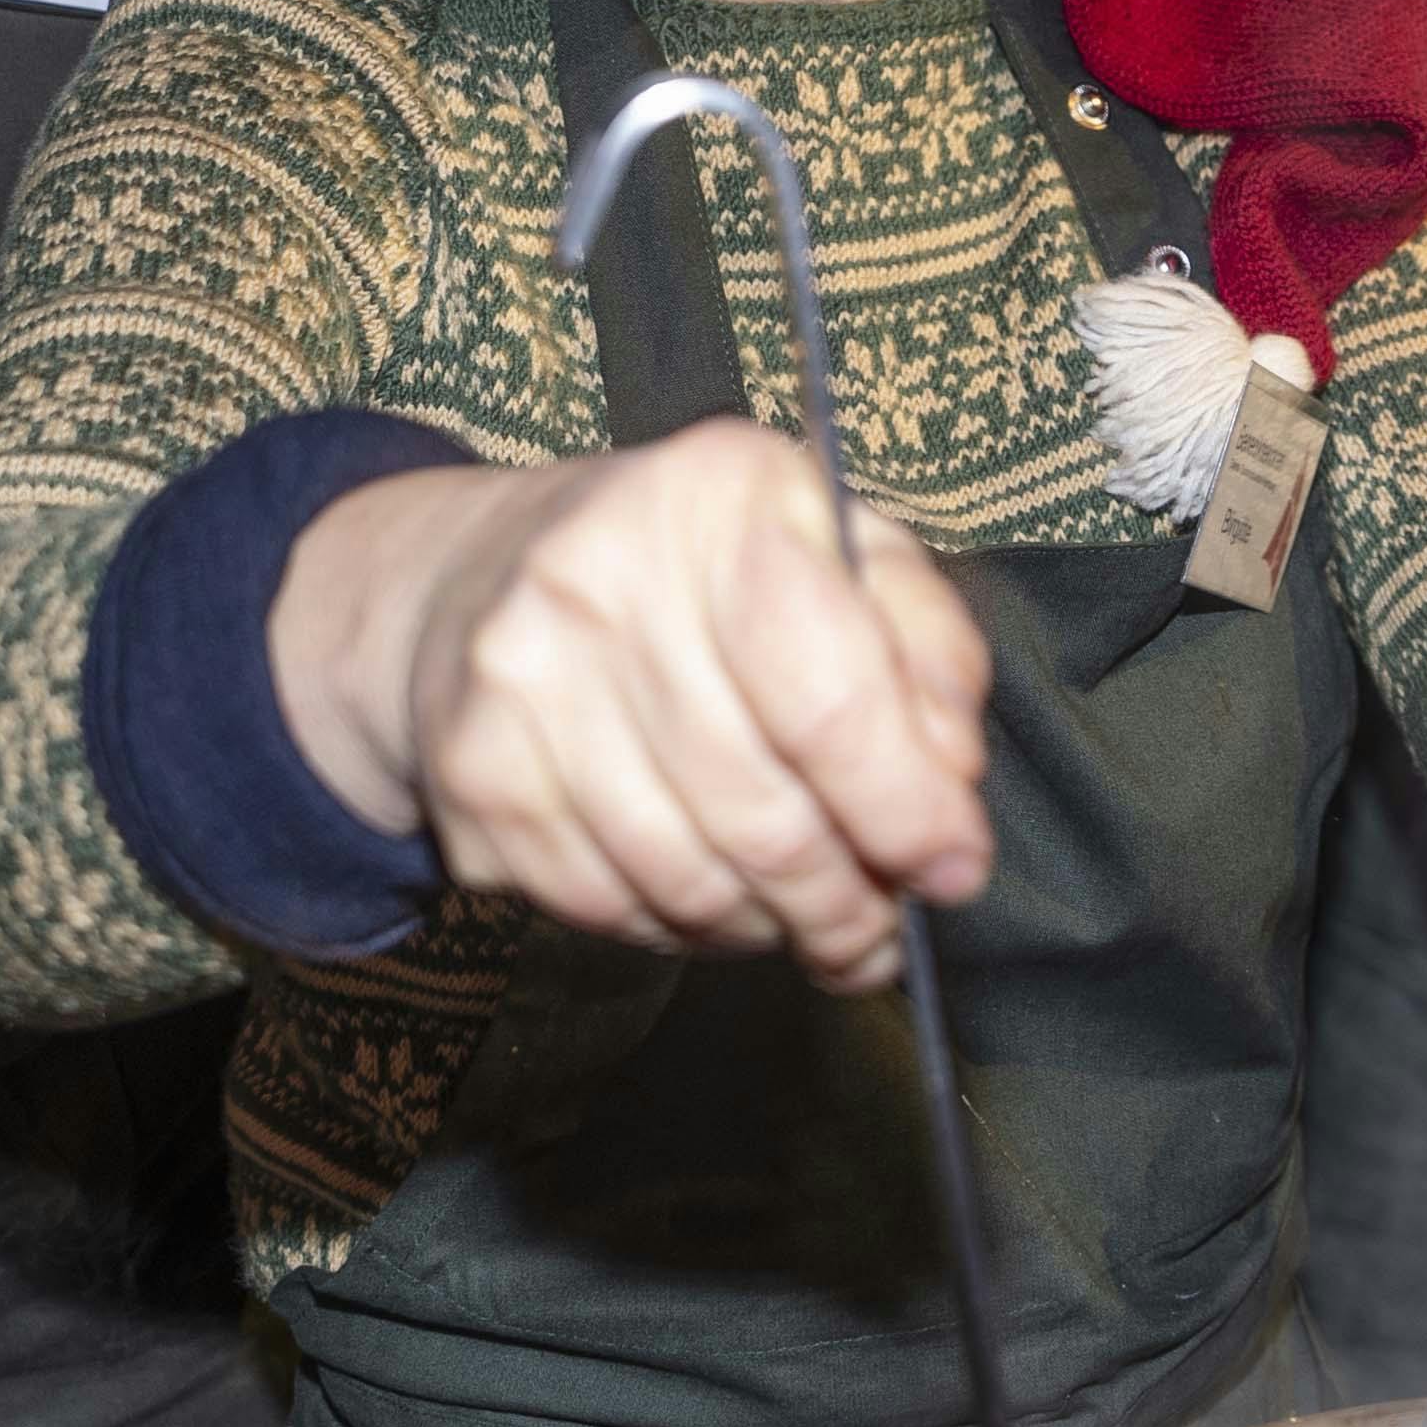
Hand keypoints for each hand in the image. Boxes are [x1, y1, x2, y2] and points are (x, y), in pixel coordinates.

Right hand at [274, 428, 994, 989]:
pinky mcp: (471, 774)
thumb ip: (926, 650)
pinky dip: (679, 929)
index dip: (907, 809)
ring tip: (806, 918)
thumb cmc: (704, 568)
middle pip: (763, 811)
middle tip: (881, 929)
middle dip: (846, 899)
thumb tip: (951, 784)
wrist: (479, 577)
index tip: (954, 869)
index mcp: (721, 497)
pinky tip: (710, 897)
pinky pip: (607, 907)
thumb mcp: (840, 554)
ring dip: (769, 927)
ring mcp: (520, 679)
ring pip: (686, 880)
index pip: (833, 699)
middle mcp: (601, 575)